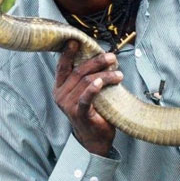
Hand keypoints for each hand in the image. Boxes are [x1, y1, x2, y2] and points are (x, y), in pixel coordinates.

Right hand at [53, 40, 121, 155]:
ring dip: (104, 75)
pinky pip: (86, 98)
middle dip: (96, 62)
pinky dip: (94, 89)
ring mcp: (68, 105)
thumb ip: (85, 78)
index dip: (68, 53)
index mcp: (60, 88)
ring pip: (86, 82)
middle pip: (78, 72)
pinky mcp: (79, 114)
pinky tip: (101, 82)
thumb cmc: (92, 112)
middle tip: (111, 57)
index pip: (62, 67)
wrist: (94, 139)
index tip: (76, 41)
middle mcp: (61, 95)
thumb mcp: (85, 92)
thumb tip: (99, 57)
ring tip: (118, 73)